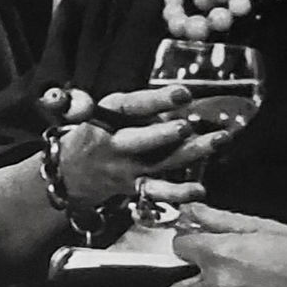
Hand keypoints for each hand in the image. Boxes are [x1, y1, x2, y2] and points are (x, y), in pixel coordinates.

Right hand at [42, 84, 226, 208]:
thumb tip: (152, 102)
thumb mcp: (93, 111)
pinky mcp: (134, 188)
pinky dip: (178, 193)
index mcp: (104, 120)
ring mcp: (125, 170)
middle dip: (161, 135)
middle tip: (184, 127)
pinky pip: (157, 192)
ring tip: (218, 141)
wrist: (68, 174)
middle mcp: (114, 147)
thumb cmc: (91, 133)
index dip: (156, 101)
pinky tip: (200, 190)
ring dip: (190, 153)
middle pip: (138, 142)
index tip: (183, 93)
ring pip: (159, 163)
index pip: (130, 107)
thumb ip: (120, 105)